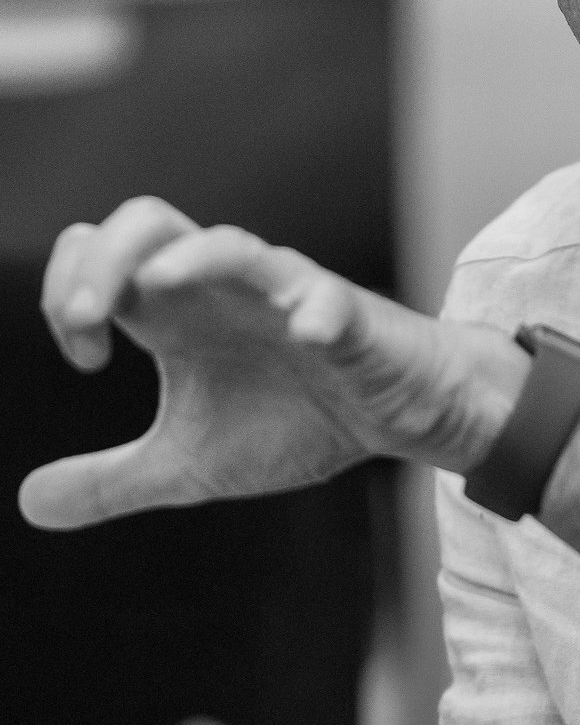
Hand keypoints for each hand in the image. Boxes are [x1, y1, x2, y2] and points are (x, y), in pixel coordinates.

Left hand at [20, 196, 527, 530]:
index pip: (100, 259)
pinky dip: (314, 309)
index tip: (84, 356)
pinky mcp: (346, 318)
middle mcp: (222, 291)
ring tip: (155, 290)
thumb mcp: (189, 465)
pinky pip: (329, 298)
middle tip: (83, 322)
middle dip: (102, 260)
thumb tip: (28, 502)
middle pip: (148, 222)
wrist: (398, 414)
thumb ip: (110, 479)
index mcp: (177, 313)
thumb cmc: (299, 418)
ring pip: (230, 244)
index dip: (69, 293)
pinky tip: (304, 334)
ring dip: (188, 261)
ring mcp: (284, 297)